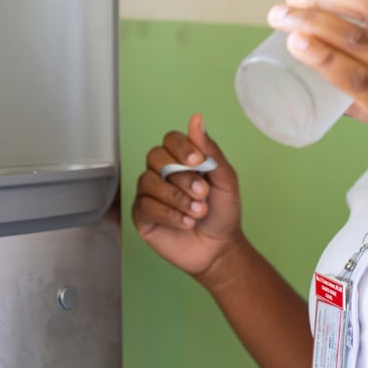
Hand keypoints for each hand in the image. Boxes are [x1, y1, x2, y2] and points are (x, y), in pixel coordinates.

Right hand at [132, 113, 243, 283]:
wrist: (220, 247)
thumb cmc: (223, 212)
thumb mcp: (225, 179)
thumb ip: (210, 150)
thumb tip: (197, 120)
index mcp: (181, 159)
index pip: (170, 139)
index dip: (182, 148)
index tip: (198, 162)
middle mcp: (161, 172)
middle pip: (156, 157)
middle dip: (182, 176)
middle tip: (203, 193)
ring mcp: (149, 193)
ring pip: (149, 182)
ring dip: (178, 198)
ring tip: (198, 212)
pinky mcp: (142, 215)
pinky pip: (145, 205)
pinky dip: (169, 214)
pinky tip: (186, 222)